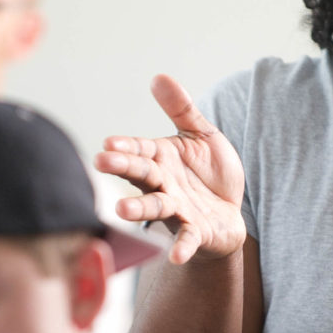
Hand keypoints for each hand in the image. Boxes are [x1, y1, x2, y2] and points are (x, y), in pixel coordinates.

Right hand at [95, 74, 245, 264]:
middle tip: (102, 161)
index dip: (126, 146)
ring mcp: (178, 210)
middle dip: (123, 168)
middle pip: (142, 175)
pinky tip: (176, 257)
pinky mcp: (196, 232)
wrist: (230, 211)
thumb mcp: (201, 136)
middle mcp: (164, 185)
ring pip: (156, 208)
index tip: (109, 143)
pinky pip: (187, 239)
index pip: (140, 150)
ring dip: (140, 209)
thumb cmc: (210, 173)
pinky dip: (181, 247)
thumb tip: (159, 76)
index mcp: (162, 159)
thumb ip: (182, 110)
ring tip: (123, 209)